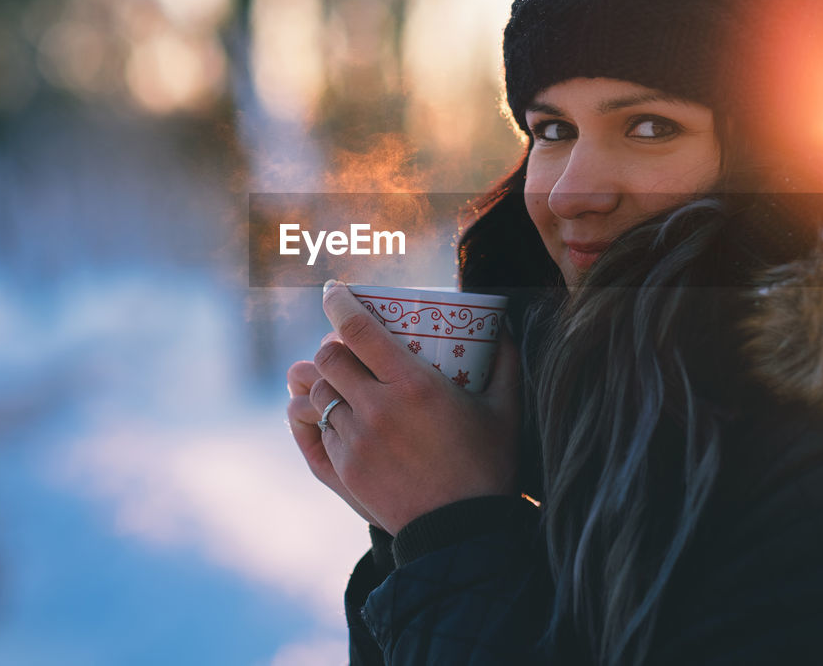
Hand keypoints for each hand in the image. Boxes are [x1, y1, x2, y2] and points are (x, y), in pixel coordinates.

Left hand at [305, 282, 520, 534]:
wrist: (462, 533)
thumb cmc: (489, 467)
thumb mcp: (505, 409)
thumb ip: (506, 361)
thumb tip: (504, 325)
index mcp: (413, 385)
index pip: (357, 329)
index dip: (338, 303)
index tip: (333, 290)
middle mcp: (377, 409)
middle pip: (327, 358)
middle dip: (330, 345)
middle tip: (344, 345)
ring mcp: (355, 441)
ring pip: (317, 395)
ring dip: (323, 382)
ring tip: (337, 380)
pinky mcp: (343, 470)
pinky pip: (316, 431)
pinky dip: (319, 417)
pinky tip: (327, 414)